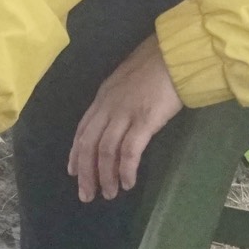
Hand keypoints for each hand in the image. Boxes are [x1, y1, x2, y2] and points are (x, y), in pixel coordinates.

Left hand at [67, 35, 182, 201]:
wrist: (175, 54)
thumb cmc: (155, 65)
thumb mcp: (126, 82)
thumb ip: (117, 100)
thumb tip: (115, 120)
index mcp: (102, 98)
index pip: (82, 130)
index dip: (76, 154)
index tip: (73, 172)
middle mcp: (108, 107)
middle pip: (88, 145)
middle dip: (85, 173)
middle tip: (87, 195)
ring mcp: (125, 113)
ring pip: (105, 151)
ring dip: (105, 176)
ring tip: (109, 193)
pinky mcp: (145, 120)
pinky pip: (129, 150)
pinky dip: (126, 169)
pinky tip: (127, 182)